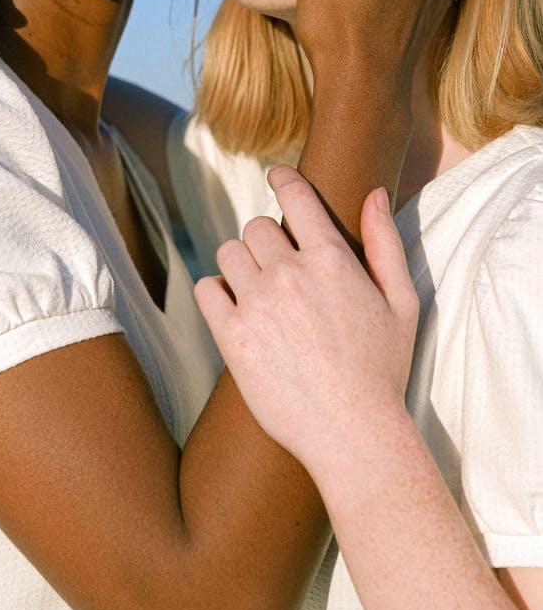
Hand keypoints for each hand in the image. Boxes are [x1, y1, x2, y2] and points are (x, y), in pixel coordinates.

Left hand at [194, 165, 417, 480]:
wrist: (353, 434)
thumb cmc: (382, 370)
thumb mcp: (402, 303)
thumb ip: (386, 243)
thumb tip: (374, 193)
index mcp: (332, 260)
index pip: (296, 195)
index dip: (283, 178)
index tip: (276, 175)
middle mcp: (290, 275)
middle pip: (256, 226)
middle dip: (267, 240)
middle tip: (280, 268)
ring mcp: (258, 304)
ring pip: (229, 253)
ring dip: (241, 264)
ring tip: (260, 292)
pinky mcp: (232, 336)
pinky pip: (206, 289)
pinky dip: (217, 294)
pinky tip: (237, 311)